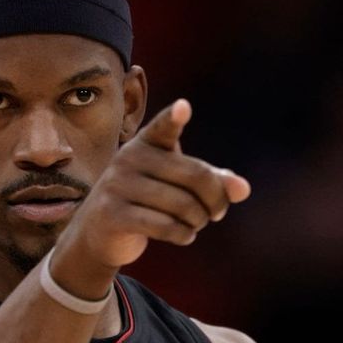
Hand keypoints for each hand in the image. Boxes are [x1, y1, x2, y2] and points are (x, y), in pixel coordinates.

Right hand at [54, 100, 250, 292]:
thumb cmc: (148, 202)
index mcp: (146, 142)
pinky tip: (185, 235)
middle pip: (195, 176)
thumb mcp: (178, 186)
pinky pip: (164, 226)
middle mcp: (129, 158)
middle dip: (215, 200)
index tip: (184, 107)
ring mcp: (117, 186)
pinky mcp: (112, 214)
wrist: (98, 232)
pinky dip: (184, 234)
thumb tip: (243, 189)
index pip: (164, 127)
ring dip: (199, 221)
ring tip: (196, 224)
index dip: (174, 118)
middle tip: (217, 213)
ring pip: (183, 205)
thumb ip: (213, 182)